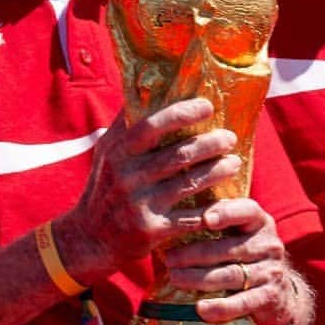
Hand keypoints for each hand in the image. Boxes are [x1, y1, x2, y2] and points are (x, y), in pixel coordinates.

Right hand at [54, 98, 241, 285]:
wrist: (90, 237)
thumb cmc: (106, 186)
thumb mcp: (106, 152)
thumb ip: (126, 125)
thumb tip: (147, 87)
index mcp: (117, 151)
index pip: (151, 125)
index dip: (182, 113)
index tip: (208, 106)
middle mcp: (126, 175)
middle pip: (178, 154)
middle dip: (210, 144)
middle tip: (230, 137)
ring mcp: (139, 204)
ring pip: (189, 183)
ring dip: (218, 171)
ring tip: (234, 163)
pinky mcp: (151, 230)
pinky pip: (191, 217)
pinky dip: (214, 209)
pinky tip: (229, 201)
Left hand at [164, 197, 298, 324]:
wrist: (278, 292)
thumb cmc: (242, 253)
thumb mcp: (236, 232)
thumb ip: (213, 219)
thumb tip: (167, 213)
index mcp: (259, 221)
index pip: (247, 210)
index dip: (227, 213)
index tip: (205, 219)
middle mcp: (269, 244)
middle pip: (228, 248)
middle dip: (195, 254)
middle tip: (168, 259)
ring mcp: (271, 272)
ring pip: (231, 275)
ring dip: (200, 278)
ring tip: (175, 279)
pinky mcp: (270, 298)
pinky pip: (243, 302)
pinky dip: (221, 307)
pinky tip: (201, 309)